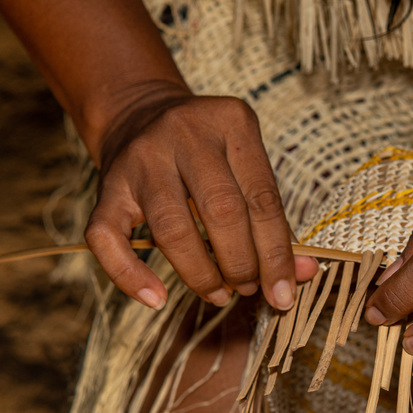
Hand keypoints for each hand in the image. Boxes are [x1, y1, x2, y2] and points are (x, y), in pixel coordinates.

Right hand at [84, 86, 317, 310]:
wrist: (140, 113)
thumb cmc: (209, 153)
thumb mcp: (246, 166)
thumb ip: (274, 218)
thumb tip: (306, 274)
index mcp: (231, 122)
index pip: (263, 197)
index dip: (277, 253)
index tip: (284, 292)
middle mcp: (184, 134)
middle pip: (221, 211)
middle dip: (242, 264)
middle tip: (248, 288)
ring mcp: (141, 158)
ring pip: (172, 228)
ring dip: (201, 274)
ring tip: (220, 294)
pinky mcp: (105, 186)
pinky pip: (108, 239)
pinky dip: (131, 276)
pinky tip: (157, 299)